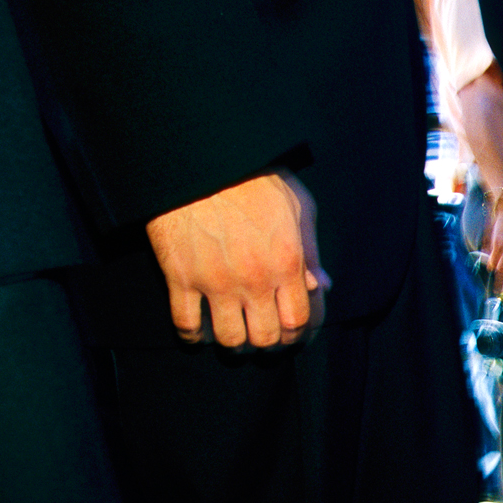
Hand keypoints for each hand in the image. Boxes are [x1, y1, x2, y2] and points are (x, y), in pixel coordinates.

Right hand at [145, 171, 328, 348]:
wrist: (203, 160)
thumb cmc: (255, 177)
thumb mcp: (297, 205)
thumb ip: (311, 250)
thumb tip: (322, 285)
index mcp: (287, 263)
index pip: (296, 321)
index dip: (294, 333)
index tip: (288, 331)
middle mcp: (254, 279)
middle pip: (264, 338)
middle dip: (266, 343)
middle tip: (261, 334)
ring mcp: (216, 282)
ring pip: (228, 339)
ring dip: (233, 342)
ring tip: (233, 333)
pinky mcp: (181, 277)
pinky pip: (185, 324)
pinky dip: (192, 336)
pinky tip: (198, 333)